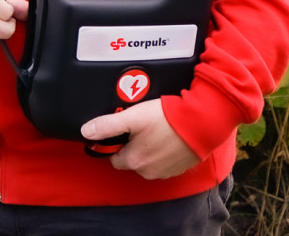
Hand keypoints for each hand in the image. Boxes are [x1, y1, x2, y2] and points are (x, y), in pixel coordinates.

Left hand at [80, 99, 200, 179]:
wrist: (203, 122)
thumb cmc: (167, 118)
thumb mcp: (133, 116)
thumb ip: (108, 125)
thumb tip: (86, 132)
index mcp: (135, 161)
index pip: (114, 159)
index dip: (115, 144)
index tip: (122, 130)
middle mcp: (149, 172)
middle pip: (132, 160)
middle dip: (133, 145)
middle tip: (140, 125)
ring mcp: (166, 171)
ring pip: (148, 161)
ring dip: (149, 148)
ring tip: (156, 127)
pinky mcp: (180, 168)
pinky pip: (164, 161)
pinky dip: (164, 151)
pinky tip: (168, 135)